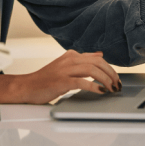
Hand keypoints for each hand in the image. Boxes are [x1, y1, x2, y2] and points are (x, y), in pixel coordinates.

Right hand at [0, 50, 120, 104]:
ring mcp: (65, 70)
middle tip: (117, 85)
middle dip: (111, 74)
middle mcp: (69, 60)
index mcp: (71, 55)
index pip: (97, 57)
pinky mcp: (61, 81)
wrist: (27, 86)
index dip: (110, 68)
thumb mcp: (65, 65)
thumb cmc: (46, 79)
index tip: (116, 78)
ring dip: (106, 80)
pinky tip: (100, 91)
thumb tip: (100, 54)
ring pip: (92, 70)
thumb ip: (82, 60)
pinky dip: (94, 86)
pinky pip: (82, 82)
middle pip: (97, 62)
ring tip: (111, 88)